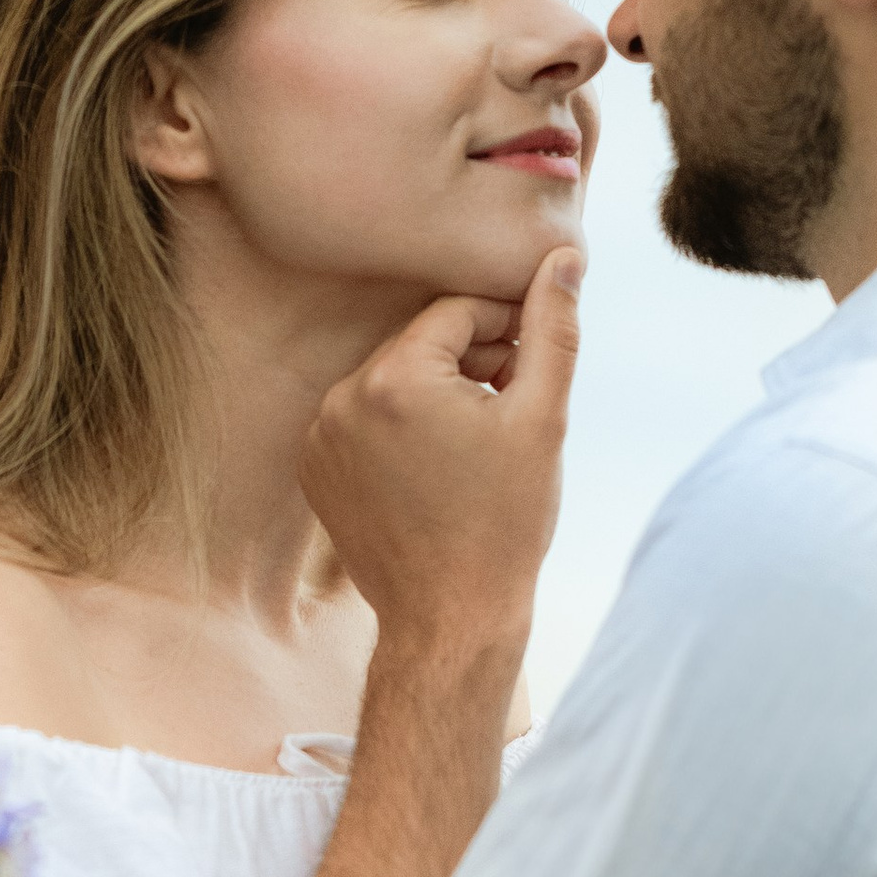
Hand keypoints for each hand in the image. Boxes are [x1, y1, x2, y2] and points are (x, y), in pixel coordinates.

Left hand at [300, 244, 584, 663]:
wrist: (451, 619)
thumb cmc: (505, 524)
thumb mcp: (543, 419)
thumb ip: (552, 329)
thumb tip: (562, 257)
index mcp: (395, 378)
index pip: (457, 311)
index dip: (505, 329)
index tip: (532, 363)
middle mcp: (343, 398)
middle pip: (420, 344)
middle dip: (470, 362)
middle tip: (511, 408)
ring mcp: (320, 436)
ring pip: (392, 382)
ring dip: (436, 394)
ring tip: (476, 445)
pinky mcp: (314, 470)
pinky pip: (364, 422)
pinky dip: (399, 430)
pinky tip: (436, 470)